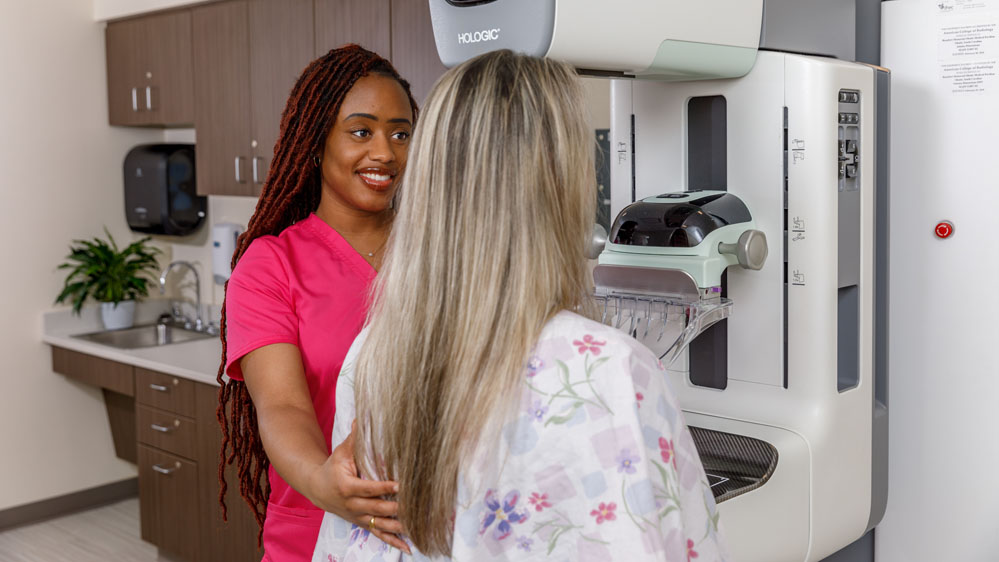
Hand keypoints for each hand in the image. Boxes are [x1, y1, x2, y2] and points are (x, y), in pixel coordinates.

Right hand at [308, 422, 410, 553]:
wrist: (317, 489)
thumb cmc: (332, 467)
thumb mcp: (341, 452)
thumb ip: (355, 438)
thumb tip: (363, 418)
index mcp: (347, 486)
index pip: (369, 488)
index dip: (385, 487)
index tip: (401, 485)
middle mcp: (352, 505)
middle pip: (377, 508)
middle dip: (397, 508)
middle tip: (417, 506)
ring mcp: (358, 517)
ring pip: (380, 525)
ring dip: (398, 527)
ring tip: (416, 528)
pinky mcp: (363, 524)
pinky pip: (379, 535)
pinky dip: (393, 542)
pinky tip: (408, 547)